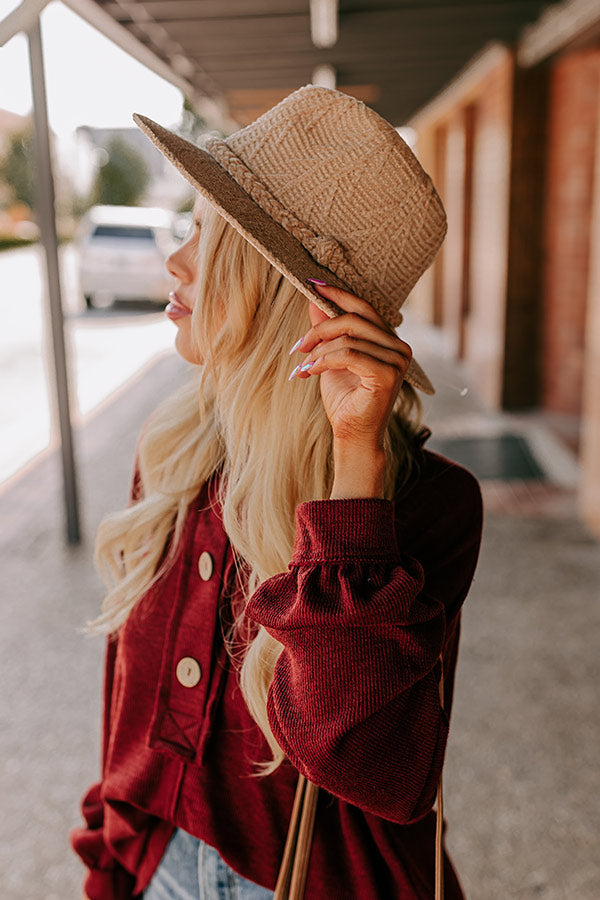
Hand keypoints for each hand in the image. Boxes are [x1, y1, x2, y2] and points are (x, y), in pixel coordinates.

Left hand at [289, 283, 412, 496]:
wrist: (352, 436)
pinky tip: (309, 372)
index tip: (313, 284)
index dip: (338, 294)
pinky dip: (323, 361)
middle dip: (320, 328)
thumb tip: (313, 299)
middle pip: (354, 320)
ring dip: (318, 351)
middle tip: (298, 345)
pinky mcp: (387, 375)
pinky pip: (348, 355)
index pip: (364, 307)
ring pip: (348, 338)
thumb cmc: (344, 399)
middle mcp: (399, 347)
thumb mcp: (330, 357)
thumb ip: (326, 329)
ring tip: (302, 365)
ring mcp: (397, 361)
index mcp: (390, 340)